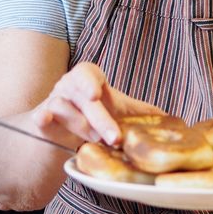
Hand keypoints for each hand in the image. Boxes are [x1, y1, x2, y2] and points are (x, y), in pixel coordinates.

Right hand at [29, 62, 161, 146]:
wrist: (60, 126)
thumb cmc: (92, 112)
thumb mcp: (116, 110)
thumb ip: (139, 113)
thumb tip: (172, 120)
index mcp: (87, 78)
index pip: (87, 73)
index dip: (90, 81)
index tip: (96, 94)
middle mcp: (68, 87)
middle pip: (82, 100)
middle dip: (99, 119)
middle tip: (114, 138)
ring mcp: (53, 102)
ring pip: (63, 110)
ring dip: (80, 126)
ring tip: (95, 140)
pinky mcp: (41, 120)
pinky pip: (40, 117)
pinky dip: (42, 119)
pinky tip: (44, 120)